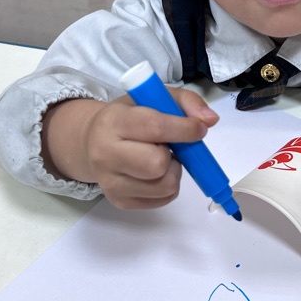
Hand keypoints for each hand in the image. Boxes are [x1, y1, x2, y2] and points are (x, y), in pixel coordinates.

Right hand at [42, 88, 218, 208]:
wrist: (90, 143)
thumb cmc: (127, 118)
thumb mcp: (152, 98)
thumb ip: (185, 102)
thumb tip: (210, 120)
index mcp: (113, 122)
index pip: (155, 127)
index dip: (184, 129)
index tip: (198, 129)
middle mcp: (105, 154)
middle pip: (157, 164)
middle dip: (173, 155)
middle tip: (169, 147)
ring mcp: (111, 183)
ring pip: (165, 186)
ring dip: (173, 171)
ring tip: (161, 158)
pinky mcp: (120, 201)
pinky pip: (163, 199)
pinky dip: (168, 185)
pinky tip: (155, 172)